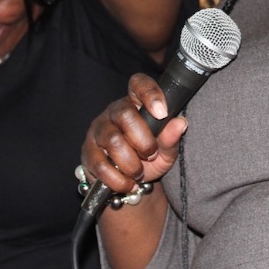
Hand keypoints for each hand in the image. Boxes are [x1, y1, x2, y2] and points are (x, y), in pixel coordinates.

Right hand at [80, 73, 186, 195]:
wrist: (129, 181)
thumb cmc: (148, 158)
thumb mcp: (165, 151)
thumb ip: (171, 138)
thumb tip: (180, 123)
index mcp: (135, 104)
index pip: (139, 84)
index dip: (150, 94)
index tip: (162, 113)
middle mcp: (113, 112)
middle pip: (125, 115)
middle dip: (143, 141)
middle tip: (151, 155)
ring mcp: (98, 130)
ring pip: (113, 142)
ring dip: (131, 164)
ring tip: (138, 173)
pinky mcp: (87, 152)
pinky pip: (101, 165)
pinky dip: (118, 180)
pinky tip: (127, 183)